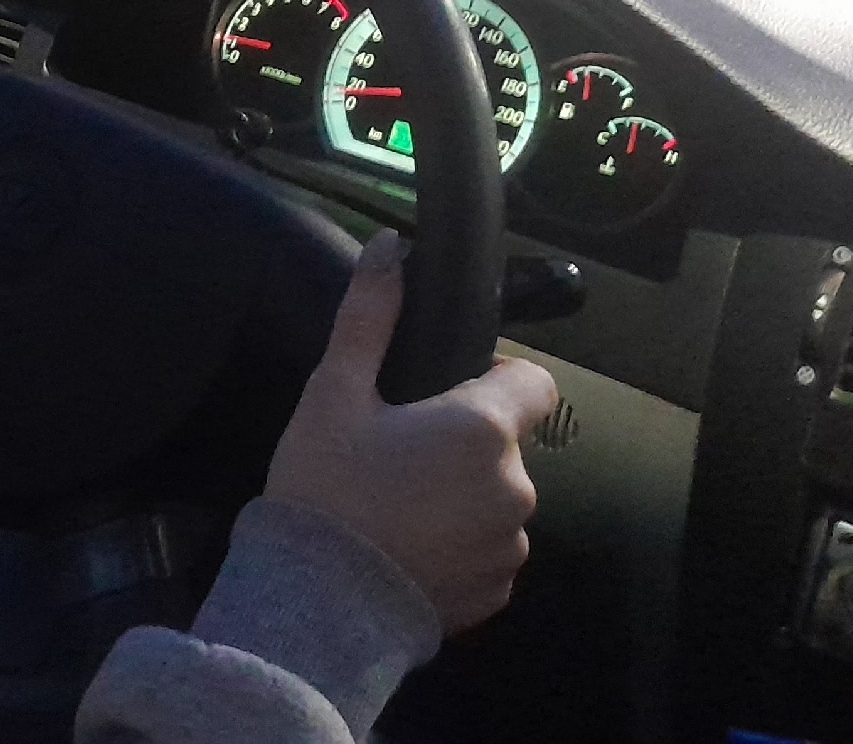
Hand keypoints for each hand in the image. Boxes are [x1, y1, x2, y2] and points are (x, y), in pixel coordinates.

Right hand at [264, 228, 557, 632]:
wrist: (318, 606)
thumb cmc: (327, 487)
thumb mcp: (334, 393)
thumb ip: (370, 317)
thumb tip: (390, 246)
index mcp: (483, 428)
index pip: (534, 383)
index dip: (496, 380)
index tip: (442, 394)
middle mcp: (515, 487)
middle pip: (506, 444)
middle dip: (464, 442)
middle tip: (395, 452)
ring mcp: (510, 547)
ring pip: (497, 499)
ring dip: (464, 496)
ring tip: (397, 506)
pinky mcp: (496, 595)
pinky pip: (487, 550)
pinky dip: (459, 545)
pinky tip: (406, 547)